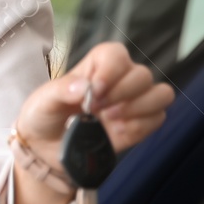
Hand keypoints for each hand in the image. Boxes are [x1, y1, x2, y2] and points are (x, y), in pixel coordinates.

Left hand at [10, 42, 173, 203]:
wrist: (46, 149)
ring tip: (110, 120)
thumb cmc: (44, 116)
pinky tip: (118, 132)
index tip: (95, 91)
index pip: (116, 54)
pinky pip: (158, 119)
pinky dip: (141, 126)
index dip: (110, 71)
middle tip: (96, 110)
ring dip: (138, 108)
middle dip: (121, 94)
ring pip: (160, 94)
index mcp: (95, 66)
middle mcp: (119, 80)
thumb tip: (85, 87)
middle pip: (142, 75)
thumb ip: (61, 90)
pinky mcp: (139, 125)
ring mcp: (132, 103)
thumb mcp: (43, 101)